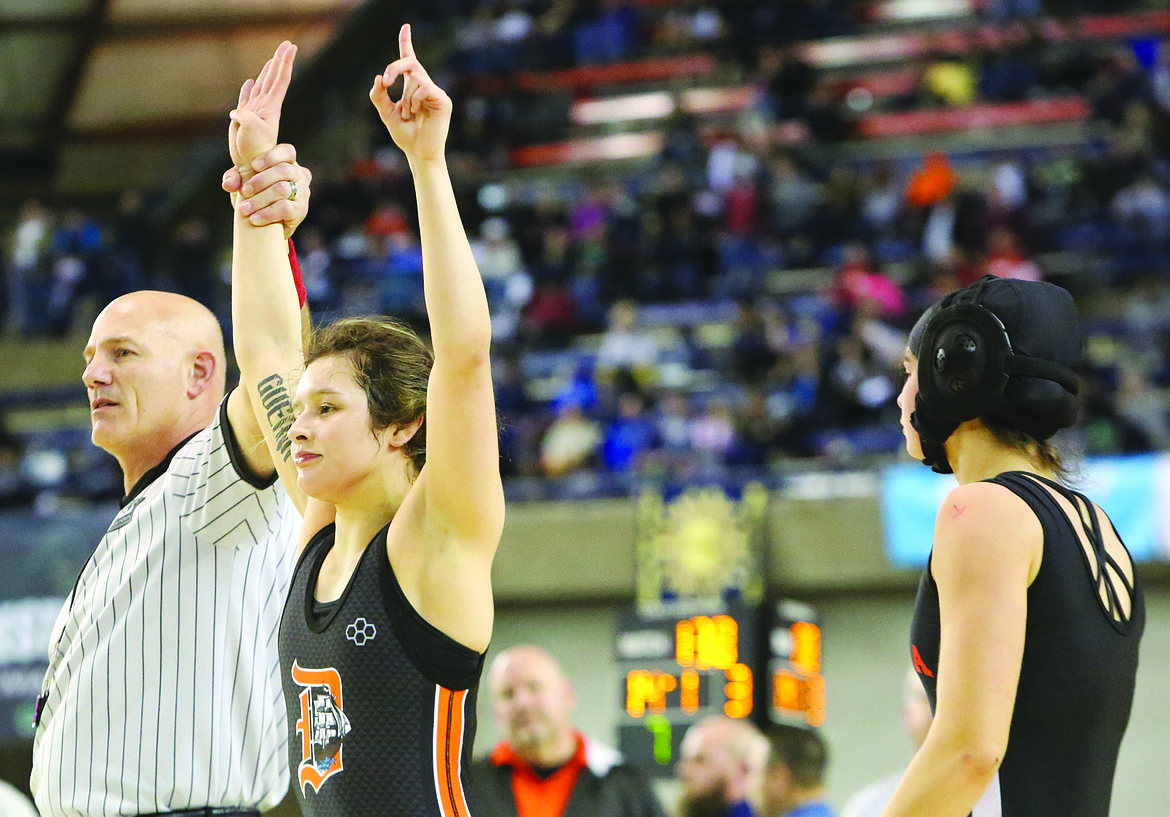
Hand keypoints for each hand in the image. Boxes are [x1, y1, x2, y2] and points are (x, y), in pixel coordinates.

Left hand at [222, 144, 312, 239]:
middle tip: (244, 192)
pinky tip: (254, 219)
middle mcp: (300, 174)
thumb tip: (229, 184)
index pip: (287, 151)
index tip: (253, 166)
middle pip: (284, 170)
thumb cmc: (255, 194)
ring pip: (283, 189)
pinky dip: (267, 213)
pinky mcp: (301, 210)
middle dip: (260, 181)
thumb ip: (234, 177)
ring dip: (260, 199)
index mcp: (288, 162)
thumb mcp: (242, 182)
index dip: (271, 157)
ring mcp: (303, 192)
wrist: (265, 224)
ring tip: (244, 209)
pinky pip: (285, 208)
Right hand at [229, 40, 296, 169]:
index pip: (280, 79)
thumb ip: (245, 117)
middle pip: (273, 78)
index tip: (291, 46)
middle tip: (287, 44)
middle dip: (279, 61)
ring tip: (272, 59)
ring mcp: (254, 111)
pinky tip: (249, 82)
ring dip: (266, 71)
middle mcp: (264, 106)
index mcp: (270, 106)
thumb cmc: (255, 150)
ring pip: (260, 85)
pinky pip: (245, 98)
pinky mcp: (242, 118)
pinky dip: (247, 88)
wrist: (251, 165)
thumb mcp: (251, 131)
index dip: (285, 62)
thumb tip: (235, 112)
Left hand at [369, 24, 450, 162]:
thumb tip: (379, 77)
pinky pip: (424, 87)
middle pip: (410, 63)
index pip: (409, 61)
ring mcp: (435, 93)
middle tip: (386, 83)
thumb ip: (379, 96)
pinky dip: (414, 99)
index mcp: (412, 88)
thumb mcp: (386, 113)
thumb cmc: (405, 136)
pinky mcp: (443, 100)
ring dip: (405, 97)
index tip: (405, 27)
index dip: (406, 43)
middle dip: (395, 68)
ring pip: (415, 78)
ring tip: (408, 114)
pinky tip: (415, 113)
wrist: (418, 153)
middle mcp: (425, 87)